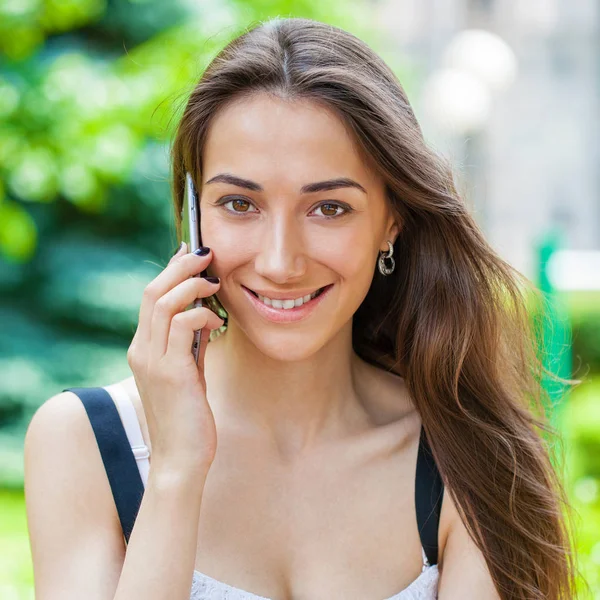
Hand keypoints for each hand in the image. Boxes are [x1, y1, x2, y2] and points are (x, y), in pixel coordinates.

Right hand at [127, 243, 223, 477]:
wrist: (181, 458)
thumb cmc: (188, 415)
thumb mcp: (188, 371)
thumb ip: (190, 343)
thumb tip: (203, 314)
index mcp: (144, 349)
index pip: (152, 299)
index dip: (170, 271)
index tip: (189, 252)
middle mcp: (141, 350)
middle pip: (154, 293)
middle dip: (180, 266)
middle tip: (204, 252)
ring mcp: (152, 361)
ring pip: (164, 303)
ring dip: (192, 284)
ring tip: (213, 282)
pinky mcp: (171, 372)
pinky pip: (182, 326)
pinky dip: (202, 314)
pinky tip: (218, 322)